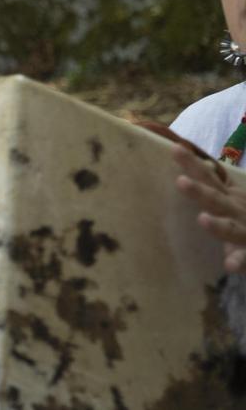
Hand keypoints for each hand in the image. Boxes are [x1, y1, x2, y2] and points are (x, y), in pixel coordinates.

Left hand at [173, 144, 245, 273]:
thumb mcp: (231, 198)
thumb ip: (213, 184)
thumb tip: (181, 161)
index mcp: (229, 197)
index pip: (208, 177)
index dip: (192, 164)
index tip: (175, 148)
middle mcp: (237, 210)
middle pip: (216, 199)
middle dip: (199, 191)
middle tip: (180, 182)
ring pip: (231, 228)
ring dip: (218, 225)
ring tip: (203, 220)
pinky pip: (245, 258)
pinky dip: (239, 261)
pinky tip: (230, 265)